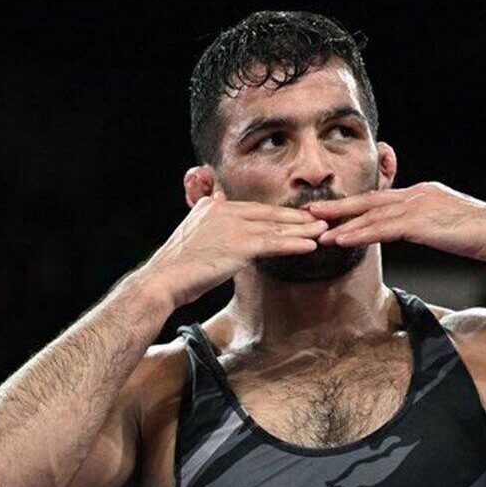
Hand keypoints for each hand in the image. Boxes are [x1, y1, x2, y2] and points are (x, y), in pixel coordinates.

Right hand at [138, 190, 328, 306]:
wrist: (163, 280)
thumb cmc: (176, 267)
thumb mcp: (193, 236)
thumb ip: (211, 225)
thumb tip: (221, 217)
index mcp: (211, 205)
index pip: (253, 208)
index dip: (276, 213)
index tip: (295, 215)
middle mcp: (223, 210)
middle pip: (268, 214)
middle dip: (295, 217)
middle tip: (318, 218)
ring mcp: (232, 226)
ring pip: (275, 228)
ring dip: (303, 229)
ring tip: (323, 230)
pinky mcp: (239, 245)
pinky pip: (274, 244)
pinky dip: (295, 244)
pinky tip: (311, 246)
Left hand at [306, 182, 485, 263]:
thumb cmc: (480, 236)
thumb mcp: (447, 226)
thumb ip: (426, 225)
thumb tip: (413, 233)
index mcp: (422, 194)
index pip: (382, 200)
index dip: (355, 206)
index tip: (333, 211)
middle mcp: (417, 194)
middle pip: (369, 201)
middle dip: (338, 207)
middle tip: (310, 211)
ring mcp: (418, 206)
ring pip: (370, 215)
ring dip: (341, 224)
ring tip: (317, 230)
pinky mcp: (420, 222)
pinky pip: (381, 229)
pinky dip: (357, 234)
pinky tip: (339, 240)